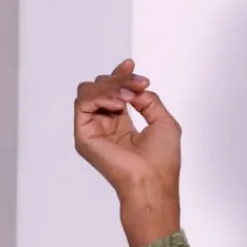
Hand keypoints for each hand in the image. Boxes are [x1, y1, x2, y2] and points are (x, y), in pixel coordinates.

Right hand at [74, 57, 180, 236]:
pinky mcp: (83, 136)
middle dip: (119, 80)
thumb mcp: (163, 121)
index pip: (113, 91)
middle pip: (100, 87)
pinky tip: (118, 104)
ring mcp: (93, 131)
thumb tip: (135, 88)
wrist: (153, 181)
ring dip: (110, 86)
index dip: (121, 75)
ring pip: (88, 91)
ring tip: (127, 98)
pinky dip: (100, 96)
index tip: (132, 65)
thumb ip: (148, 100)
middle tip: (137, 86)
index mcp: (121, 124)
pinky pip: (83, 103)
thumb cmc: (162, 161)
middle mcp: (105, 126)